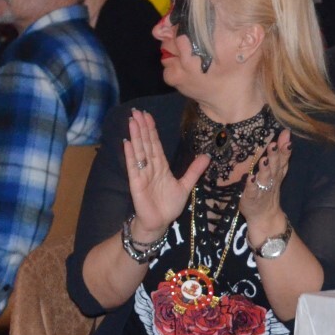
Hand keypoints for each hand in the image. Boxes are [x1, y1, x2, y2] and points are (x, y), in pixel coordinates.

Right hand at [123, 108, 208, 235]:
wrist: (159, 223)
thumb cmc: (169, 206)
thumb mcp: (185, 186)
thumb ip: (194, 170)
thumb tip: (207, 156)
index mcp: (161, 166)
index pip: (155, 144)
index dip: (152, 130)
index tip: (148, 116)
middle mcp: (150, 167)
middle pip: (146, 143)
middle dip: (142, 127)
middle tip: (136, 111)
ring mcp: (142, 174)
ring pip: (139, 151)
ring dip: (135, 136)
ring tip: (131, 121)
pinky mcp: (136, 183)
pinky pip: (133, 166)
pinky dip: (130, 154)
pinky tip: (127, 142)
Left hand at [238, 130, 292, 231]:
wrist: (264, 216)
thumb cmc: (268, 188)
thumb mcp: (277, 169)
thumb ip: (281, 152)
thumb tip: (286, 132)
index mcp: (277, 172)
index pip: (282, 159)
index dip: (284, 149)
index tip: (286, 137)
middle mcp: (271, 180)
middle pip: (274, 167)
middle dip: (274, 156)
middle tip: (273, 145)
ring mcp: (261, 189)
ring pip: (264, 179)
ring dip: (264, 170)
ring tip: (263, 160)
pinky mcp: (251, 198)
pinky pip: (252, 191)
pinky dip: (251, 186)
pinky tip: (250, 179)